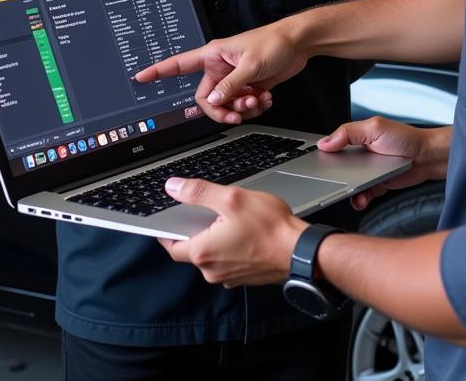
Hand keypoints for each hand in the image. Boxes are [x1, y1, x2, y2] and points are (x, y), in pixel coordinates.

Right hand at [134, 25, 307, 124]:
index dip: (158, 71)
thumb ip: (230, 86)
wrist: (298, 44)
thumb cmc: (274, 42)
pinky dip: (254, 107)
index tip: (140, 78)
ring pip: (225, 104)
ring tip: (258, 99)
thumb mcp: (250, 66)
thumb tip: (213, 102)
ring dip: (242, 108)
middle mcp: (221, 67)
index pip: (178, 64)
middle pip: (207, 98)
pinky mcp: (249, 85)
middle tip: (239, 110)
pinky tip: (266, 98)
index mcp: (213, 55)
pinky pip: (242, 105)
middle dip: (223, 108)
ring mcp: (235, 78)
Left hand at [158, 178, 306, 286]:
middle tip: (206, 214)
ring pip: (211, 256)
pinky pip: (227, 261)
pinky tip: (243, 233)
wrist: (299, 251)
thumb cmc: (269, 227)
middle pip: (191, 250)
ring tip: (230, 220)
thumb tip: (173, 187)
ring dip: (214, 240)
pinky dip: (229, 248)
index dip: (166, 233)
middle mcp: (211, 270)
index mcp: (203, 252)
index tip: (166, 223)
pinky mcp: (242, 277)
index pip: (171, 246)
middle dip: (196, 232)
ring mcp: (227, 277)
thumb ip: (199, 192)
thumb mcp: (231, 199)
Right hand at [318, 117, 450, 210]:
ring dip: (347, 192)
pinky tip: (361, 199)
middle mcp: (360, 155)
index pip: (334, 147)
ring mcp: (368, 172)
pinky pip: (363, 195)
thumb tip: (325, 142)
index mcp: (356, 138)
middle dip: (333, 178)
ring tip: (351, 193)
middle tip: (331, 183)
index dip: (324, 156)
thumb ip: (348, 133)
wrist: (427, 157)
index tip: (317, 165)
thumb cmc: (405, 138)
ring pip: (349, 185)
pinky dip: (360, 200)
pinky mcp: (376, 185)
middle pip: (339, 170)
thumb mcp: (374, 128)